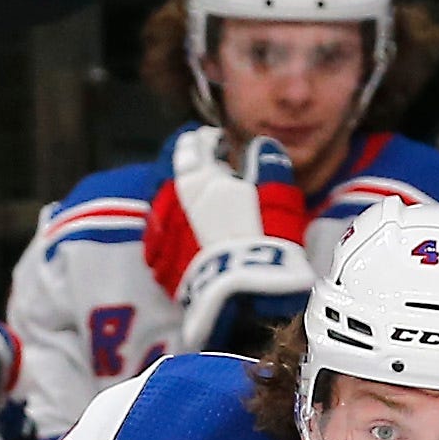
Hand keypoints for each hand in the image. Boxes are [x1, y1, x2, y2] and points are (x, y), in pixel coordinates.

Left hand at [147, 130, 311, 351]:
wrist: (244, 298)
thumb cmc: (268, 242)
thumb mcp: (279, 196)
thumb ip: (268, 165)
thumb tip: (261, 146)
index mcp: (204, 178)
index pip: (195, 146)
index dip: (205, 142)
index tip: (216, 143)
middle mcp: (179, 201)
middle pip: (175, 172)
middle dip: (188, 166)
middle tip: (204, 168)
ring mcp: (167, 233)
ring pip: (164, 203)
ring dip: (178, 197)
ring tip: (195, 202)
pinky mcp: (163, 264)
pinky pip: (159, 238)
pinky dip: (170, 230)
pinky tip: (184, 236)